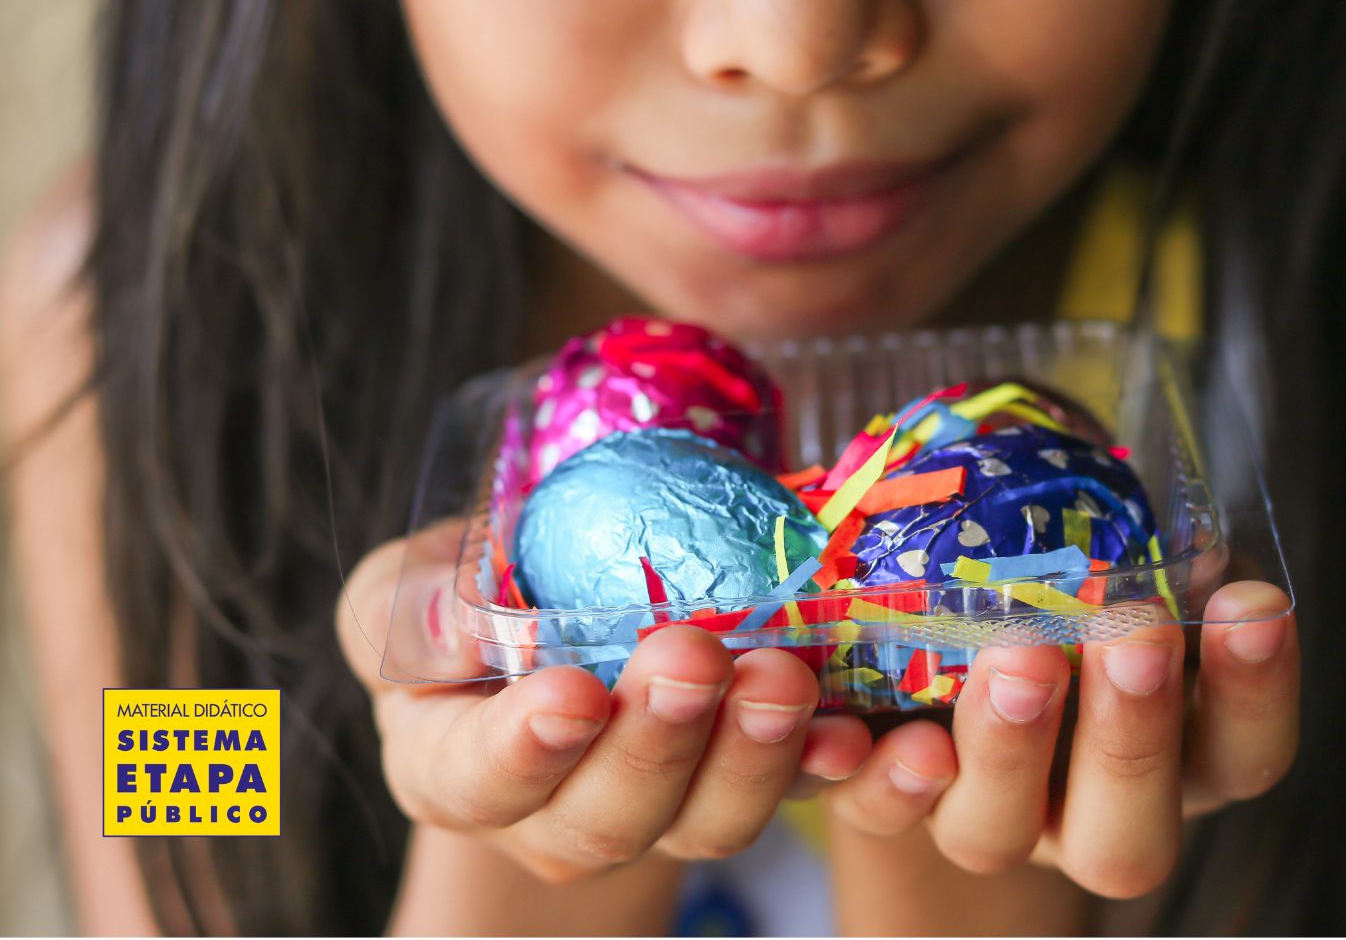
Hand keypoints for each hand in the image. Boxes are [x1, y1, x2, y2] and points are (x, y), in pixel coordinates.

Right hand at [335, 520, 873, 881]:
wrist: (558, 611)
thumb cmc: (469, 598)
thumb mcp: (410, 586)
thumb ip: (414, 607)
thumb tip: (458, 623)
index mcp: (456, 769)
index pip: (479, 781)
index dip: (525, 749)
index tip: (571, 694)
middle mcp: (556, 815)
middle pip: (607, 818)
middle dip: (657, 743)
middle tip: (693, 660)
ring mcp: (661, 809)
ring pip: (706, 823)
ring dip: (754, 756)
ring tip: (783, 680)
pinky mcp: (746, 781)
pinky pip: (798, 795)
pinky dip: (838, 771)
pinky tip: (872, 737)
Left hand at [817, 581, 1298, 898]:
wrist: (917, 629)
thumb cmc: (1051, 583)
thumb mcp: (1110, 561)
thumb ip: (1148, 554)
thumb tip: (1195, 540)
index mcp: (1167, 762)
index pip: (1240, 757)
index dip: (1255, 691)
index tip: (1255, 603)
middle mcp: (1078, 817)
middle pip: (1125, 840)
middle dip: (1133, 737)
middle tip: (1137, 632)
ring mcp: (979, 820)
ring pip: (993, 836)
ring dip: (1007, 747)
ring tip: (1019, 652)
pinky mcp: (886, 803)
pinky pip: (873, 810)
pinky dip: (872, 772)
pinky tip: (860, 725)